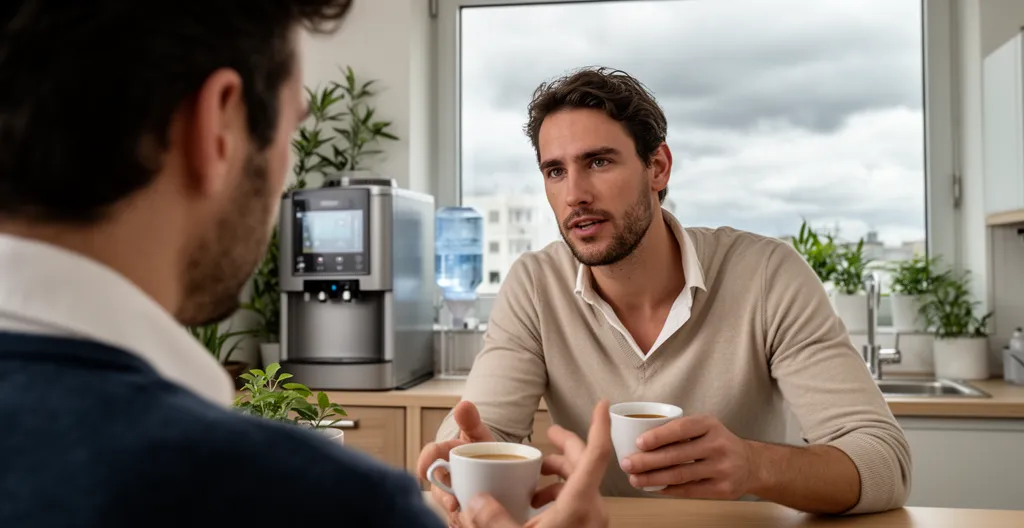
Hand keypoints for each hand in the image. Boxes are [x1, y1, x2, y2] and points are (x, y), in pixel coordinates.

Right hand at [417, 401, 495, 525]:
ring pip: (447, 508)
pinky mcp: (460, 512)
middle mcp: (443, 478)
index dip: (424, 462)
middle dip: (443, 498)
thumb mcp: (478, 434)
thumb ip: (471, 421)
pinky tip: (470, 524)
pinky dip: (462, 523)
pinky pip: (457, 520)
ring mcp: (450, 496)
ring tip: (467, 517)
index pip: (429, 457)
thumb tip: (463, 404)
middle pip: (437, 489)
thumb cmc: (481, 449)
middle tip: (454, 503)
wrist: (494, 466)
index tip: (423, 470)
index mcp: (444, 456)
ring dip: (455, 514)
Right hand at [458, 400, 611, 527]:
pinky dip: (561, 494)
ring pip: (582, 484)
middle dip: (565, 447)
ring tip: (535, 479)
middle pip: (585, 465)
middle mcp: (593, 510)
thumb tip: (477, 499)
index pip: (596, 455)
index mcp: (578, 505)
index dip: (599, 426)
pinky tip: (538, 505)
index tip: (602, 404)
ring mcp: (594, 522)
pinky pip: (580, 502)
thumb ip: (493, 518)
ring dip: (560, 474)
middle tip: (549, 434)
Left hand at [620, 414, 759, 499]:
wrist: (750, 464)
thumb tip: (639, 438)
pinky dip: (668, 489)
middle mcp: (718, 445)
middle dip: (647, 461)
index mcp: (710, 424)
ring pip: (680, 474)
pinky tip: (654, 488)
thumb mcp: (704, 427)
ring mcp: (722, 468)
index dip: (658, 436)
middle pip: (677, 455)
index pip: (681, 428)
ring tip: (635, 479)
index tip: (638, 442)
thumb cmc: (716, 443)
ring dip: (653, 478)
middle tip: (627, 464)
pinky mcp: (723, 488)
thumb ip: (679, 430)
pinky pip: (689, 490)